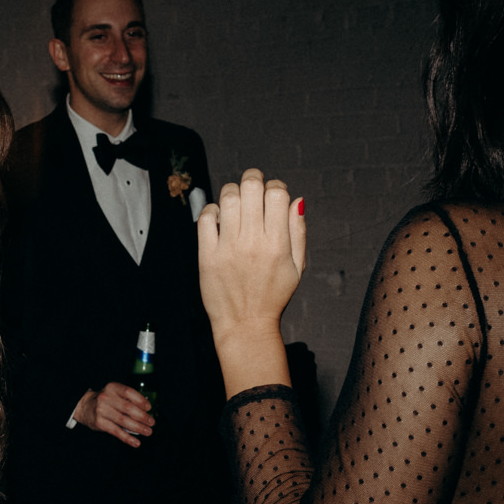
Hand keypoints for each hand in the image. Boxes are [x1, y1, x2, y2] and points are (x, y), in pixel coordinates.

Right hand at [73, 382, 153, 447]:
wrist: (85, 407)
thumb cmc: (105, 400)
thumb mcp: (114, 393)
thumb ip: (127, 398)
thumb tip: (147, 410)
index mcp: (112, 388)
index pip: (129, 392)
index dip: (141, 400)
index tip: (149, 408)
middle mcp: (106, 398)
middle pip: (128, 408)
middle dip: (142, 416)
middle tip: (152, 422)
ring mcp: (102, 411)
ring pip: (123, 421)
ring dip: (138, 428)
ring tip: (148, 432)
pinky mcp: (100, 423)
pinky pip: (116, 432)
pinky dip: (127, 438)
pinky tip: (136, 442)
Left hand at [198, 170, 306, 395]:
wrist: (245, 325)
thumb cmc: (273, 296)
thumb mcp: (297, 266)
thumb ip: (298, 231)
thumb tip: (296, 199)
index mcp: (278, 244)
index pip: (277, 193)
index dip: (276, 186)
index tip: (272, 194)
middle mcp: (253, 242)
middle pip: (251, 188)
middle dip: (253, 179)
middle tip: (252, 185)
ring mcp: (228, 248)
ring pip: (228, 198)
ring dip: (232, 191)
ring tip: (236, 200)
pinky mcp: (207, 256)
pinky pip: (206, 219)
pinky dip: (212, 211)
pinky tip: (220, 218)